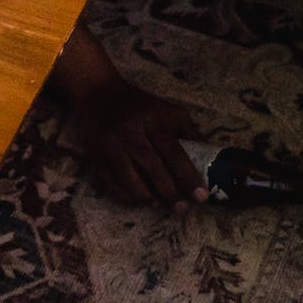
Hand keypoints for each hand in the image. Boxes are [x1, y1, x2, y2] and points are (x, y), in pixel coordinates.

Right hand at [80, 89, 207, 207]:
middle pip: (152, 167)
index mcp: (152, 119)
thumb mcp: (168, 110)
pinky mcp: (95, 155)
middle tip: (182, 208)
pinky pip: (111, 184)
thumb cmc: (141, 106)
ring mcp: (109, 144)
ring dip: (147, 197)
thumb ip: (188, 131)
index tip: (201, 196)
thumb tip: (208, 156)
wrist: (100, 94)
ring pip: (129, 180)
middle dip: (169, 192)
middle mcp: (129, 131)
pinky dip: (125, 196)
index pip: (173, 151)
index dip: (187, 176)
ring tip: (159, 203)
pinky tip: (137, 199)